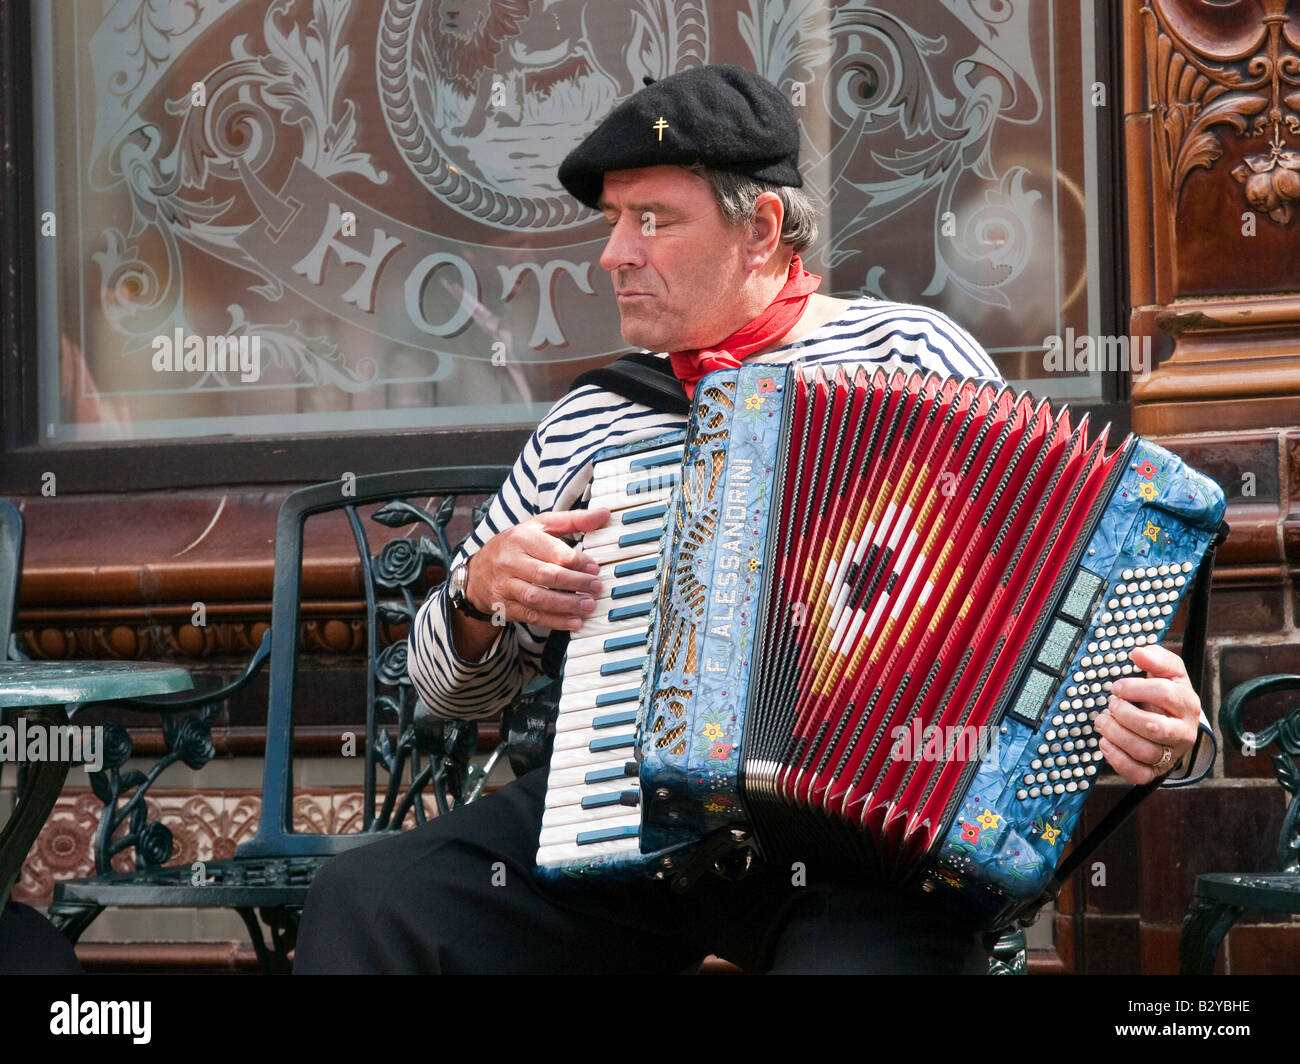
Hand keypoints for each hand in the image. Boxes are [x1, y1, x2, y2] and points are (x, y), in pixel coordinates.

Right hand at [463, 508, 609, 632]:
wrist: (478, 572)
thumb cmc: (517, 546)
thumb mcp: (540, 526)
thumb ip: (573, 520)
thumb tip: (604, 514)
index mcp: (521, 538)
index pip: (553, 551)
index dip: (577, 561)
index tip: (595, 568)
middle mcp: (510, 562)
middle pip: (546, 575)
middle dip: (575, 583)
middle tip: (596, 587)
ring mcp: (505, 586)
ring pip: (537, 598)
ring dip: (566, 604)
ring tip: (588, 605)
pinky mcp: (505, 607)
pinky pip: (531, 616)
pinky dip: (555, 621)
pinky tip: (574, 622)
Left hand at [1094, 644, 1201, 784]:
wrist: (1174, 723)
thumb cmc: (1166, 694)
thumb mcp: (1168, 672)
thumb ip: (1156, 658)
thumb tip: (1138, 652)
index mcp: (1187, 704)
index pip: (1165, 694)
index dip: (1135, 688)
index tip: (1117, 687)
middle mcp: (1184, 732)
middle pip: (1154, 726)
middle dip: (1124, 714)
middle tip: (1110, 705)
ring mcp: (1171, 754)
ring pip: (1144, 751)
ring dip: (1116, 734)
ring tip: (1102, 721)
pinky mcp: (1157, 771)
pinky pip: (1138, 773)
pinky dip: (1117, 759)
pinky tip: (1104, 743)